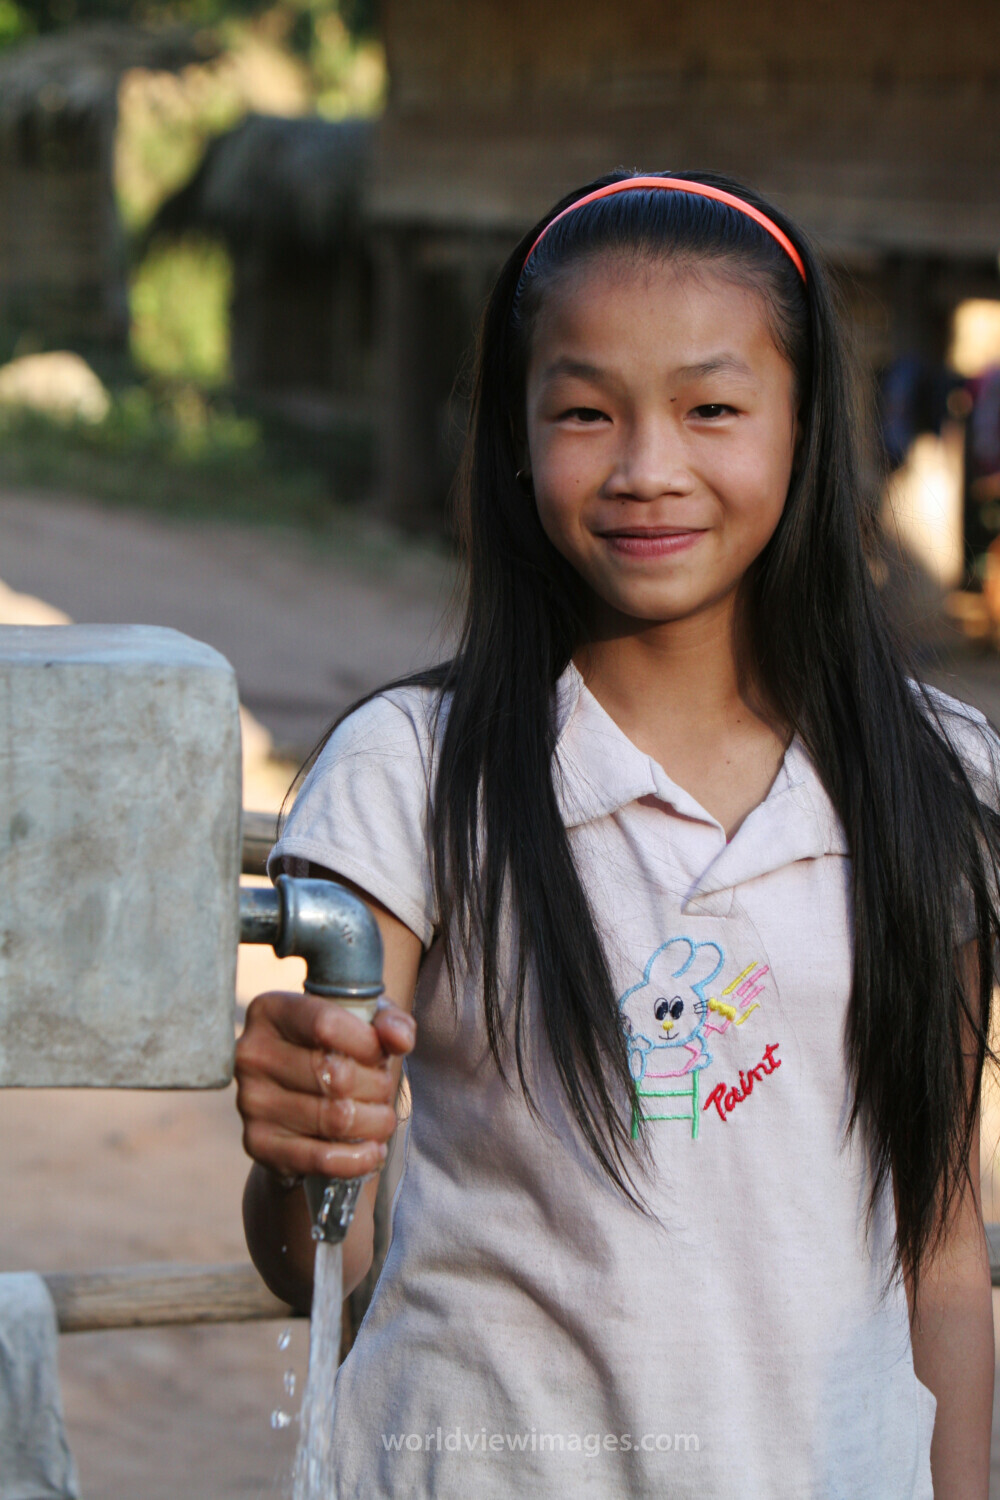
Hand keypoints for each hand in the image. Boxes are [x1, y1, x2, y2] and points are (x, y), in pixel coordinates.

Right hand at [235, 990, 416, 1182]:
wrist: (296, 1099)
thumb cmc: (333, 1050)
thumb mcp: (362, 1023)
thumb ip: (389, 1021)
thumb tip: (400, 1039)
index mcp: (270, 1011)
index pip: (327, 1025)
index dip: (368, 1044)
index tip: (381, 1054)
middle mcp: (251, 1054)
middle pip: (335, 1075)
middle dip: (376, 1086)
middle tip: (383, 1089)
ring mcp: (250, 1101)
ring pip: (336, 1117)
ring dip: (375, 1122)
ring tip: (380, 1117)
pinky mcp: (257, 1143)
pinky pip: (321, 1158)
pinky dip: (358, 1159)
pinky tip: (371, 1150)